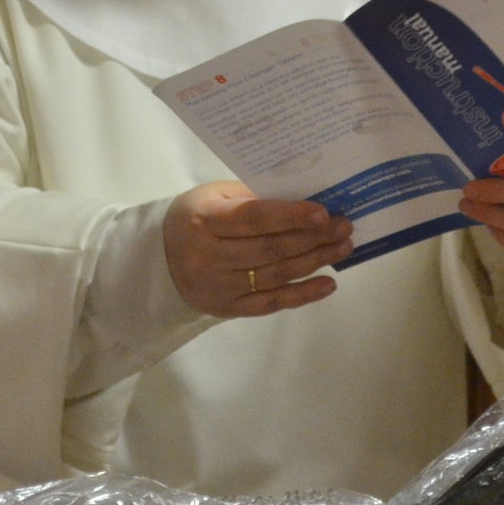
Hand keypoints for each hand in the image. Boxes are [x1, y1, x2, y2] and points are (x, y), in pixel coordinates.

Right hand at [161, 182, 353, 317]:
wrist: (158, 258)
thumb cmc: (195, 216)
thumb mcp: (215, 195)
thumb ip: (253, 196)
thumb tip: (303, 200)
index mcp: (205, 220)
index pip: (254, 219)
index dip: (290, 216)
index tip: (324, 213)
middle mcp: (210, 256)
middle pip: (270, 249)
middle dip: (312, 238)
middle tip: (344, 227)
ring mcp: (219, 287)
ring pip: (275, 275)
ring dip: (314, 262)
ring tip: (343, 248)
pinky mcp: (227, 309)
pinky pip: (270, 303)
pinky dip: (302, 295)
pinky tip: (328, 284)